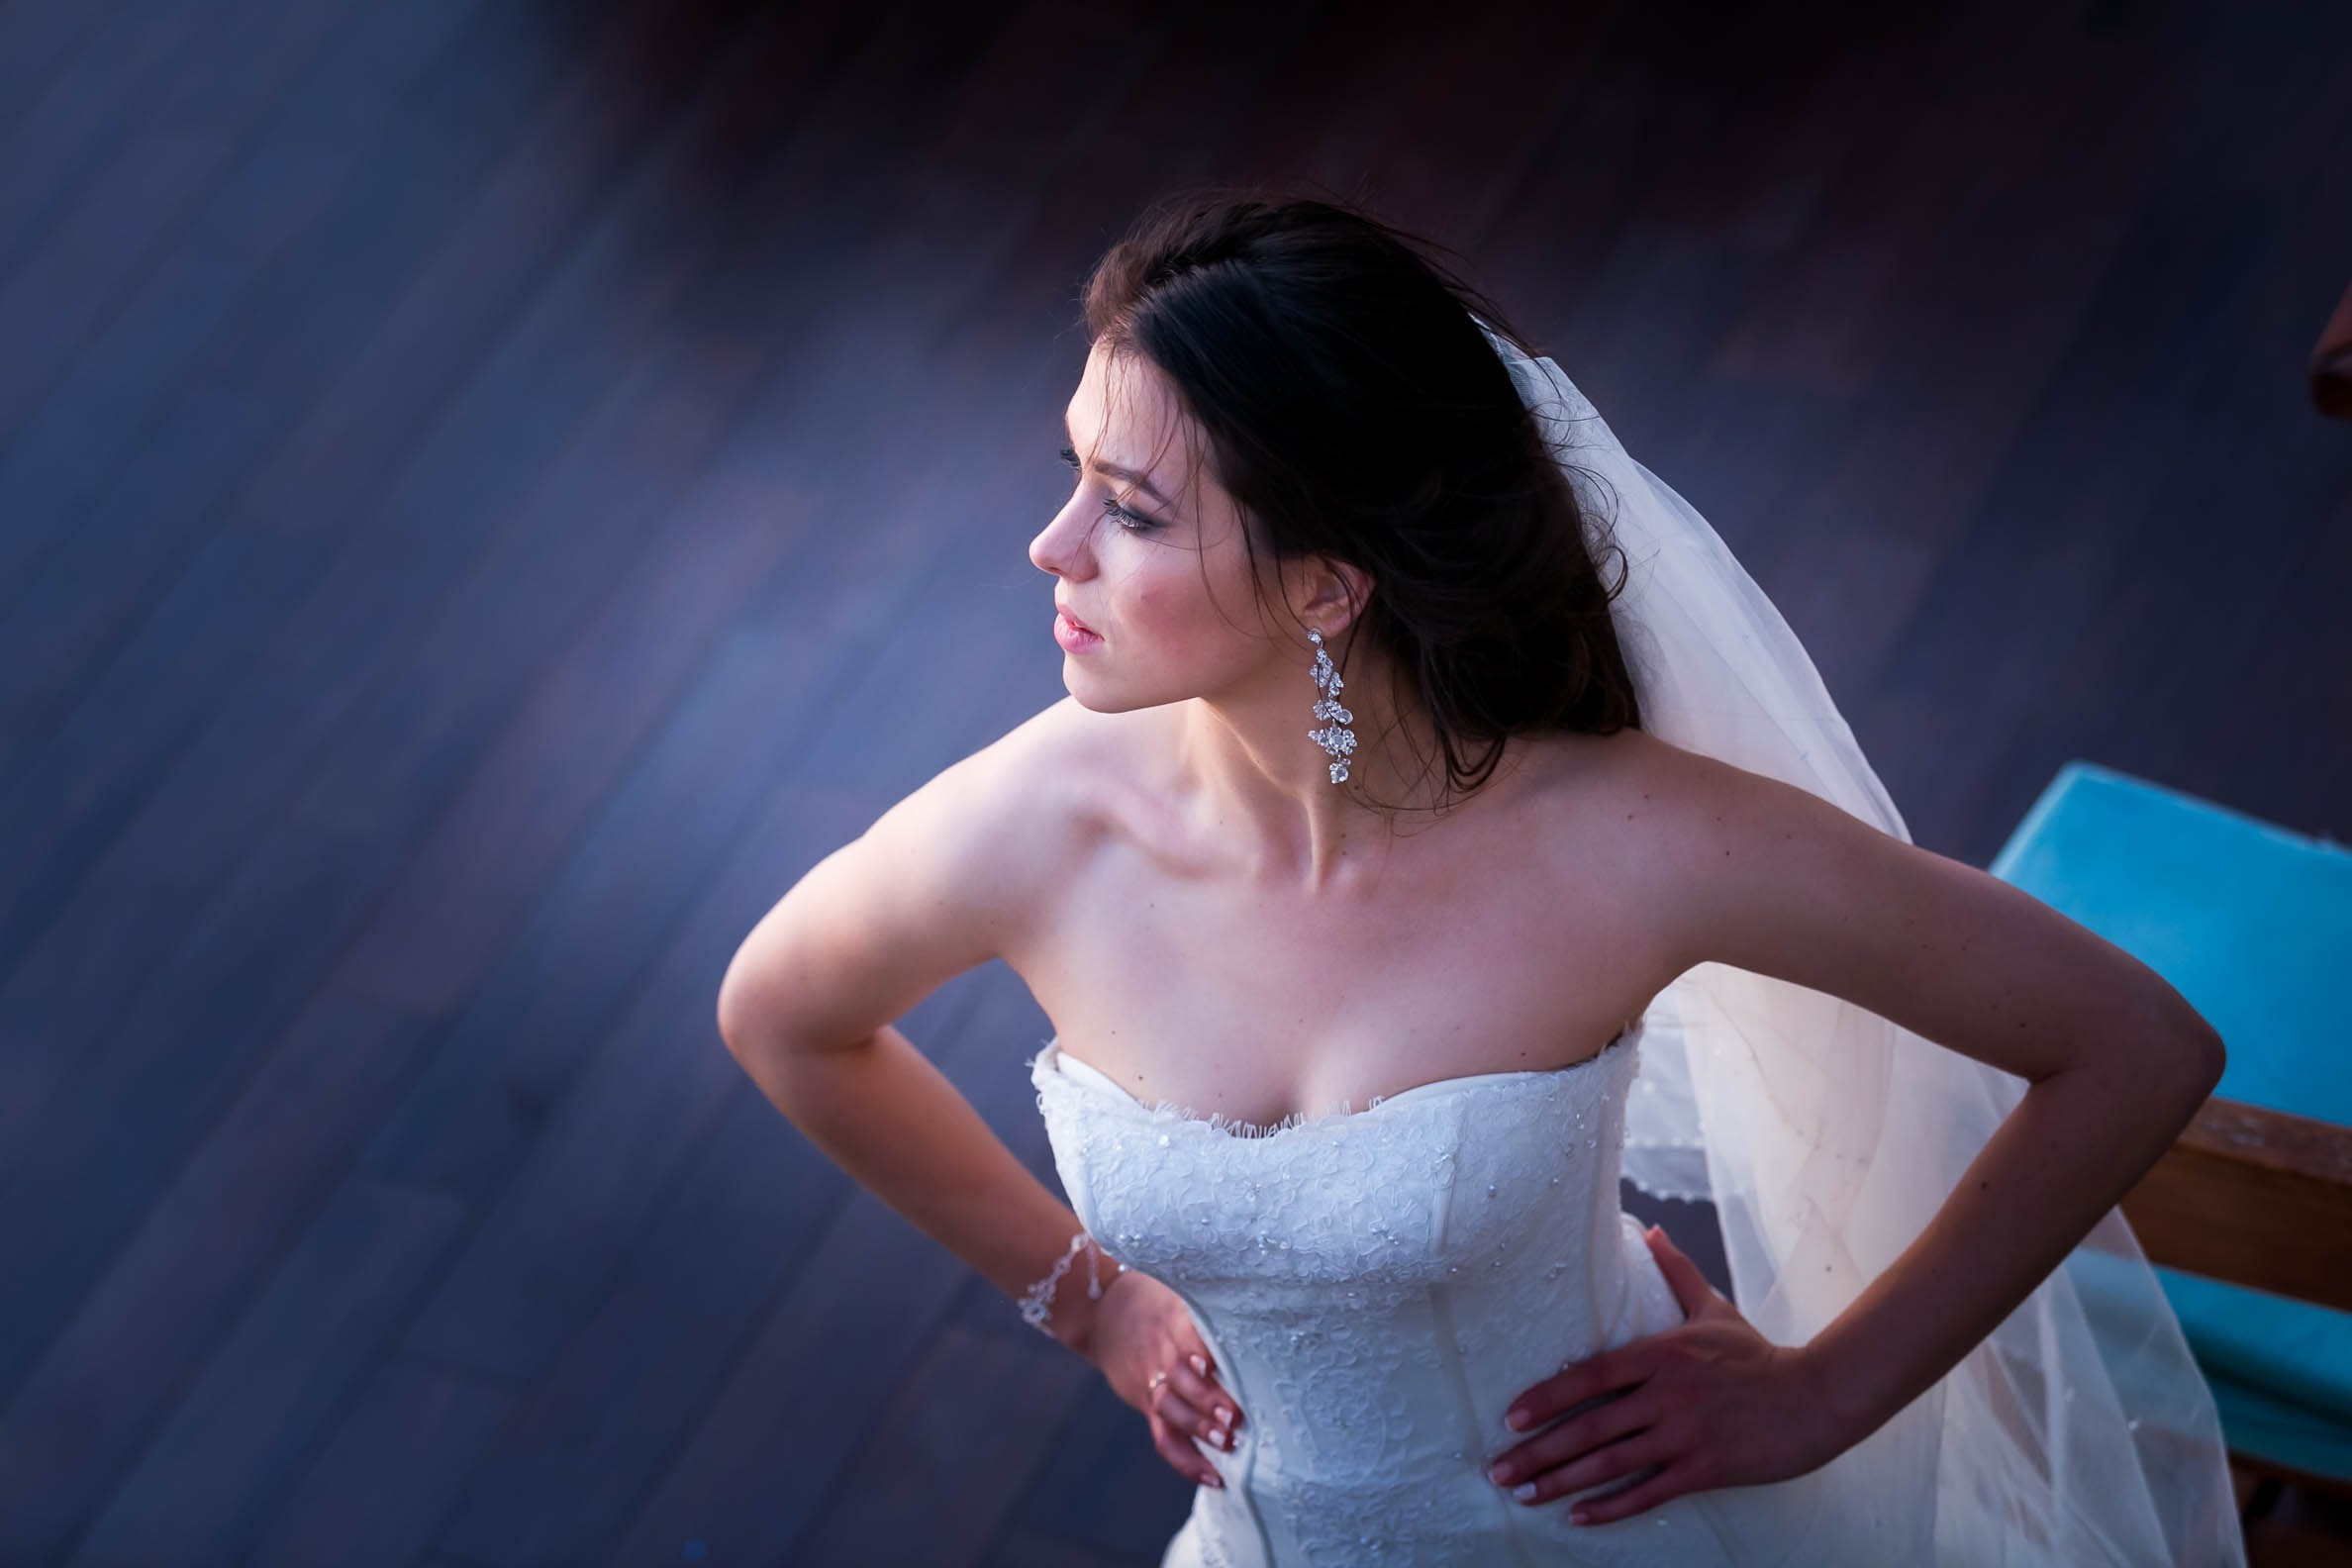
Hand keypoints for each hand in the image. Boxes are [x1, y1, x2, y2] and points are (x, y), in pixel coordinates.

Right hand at [1085, 1269, 1245, 1489]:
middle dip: (1206, 1400)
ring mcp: (1152, 1381)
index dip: (1196, 1352)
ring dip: (1199, 1428)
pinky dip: (1187, 1461)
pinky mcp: (1148, 1405)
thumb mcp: (1181, 1294)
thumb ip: (1214, 1311)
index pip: (1185, 1336)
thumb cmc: (1159, 1303)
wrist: (1102, 1312)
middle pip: (1179, 1377)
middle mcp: (1161, 1353)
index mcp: (1174, 1320)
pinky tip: (1213, 1476)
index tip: (1213, 1366)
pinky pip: (1164, 1438)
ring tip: (1228, 1443)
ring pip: (1170, 1408)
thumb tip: (1270, 1319)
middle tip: (1234, 1417)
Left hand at [1486, 1224, 1853, 1524]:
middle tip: (1497, 1470)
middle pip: (1589, 1427)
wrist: (1815, 1396)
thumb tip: (1649, 1229)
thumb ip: (1676, 1271)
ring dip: (1561, 1482)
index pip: (1589, 1376)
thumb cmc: (1757, 1353)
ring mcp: (1684, 1434)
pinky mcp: (1705, 1469)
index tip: (1510, 1417)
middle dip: (1538, 1451)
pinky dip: (1610, 1508)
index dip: (1546, 1397)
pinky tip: (1578, 1517)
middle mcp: (1665, 1395)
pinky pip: (1648, 1493)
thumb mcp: (1713, 1308)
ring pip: (1611, 1464)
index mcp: (1661, 1354)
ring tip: (1523, 1494)